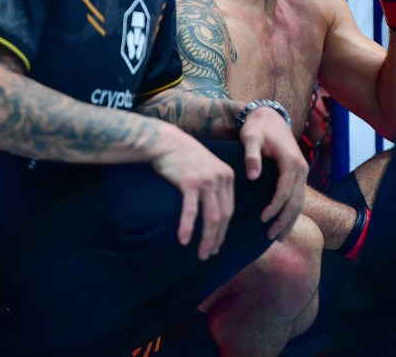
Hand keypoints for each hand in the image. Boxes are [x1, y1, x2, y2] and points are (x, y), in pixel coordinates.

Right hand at [150, 127, 234, 260]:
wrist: (166, 142)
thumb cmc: (183, 157)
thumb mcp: (207, 168)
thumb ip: (214, 185)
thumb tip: (214, 211)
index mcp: (227, 176)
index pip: (229, 210)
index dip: (223, 231)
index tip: (216, 245)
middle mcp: (220, 178)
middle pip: (223, 216)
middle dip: (216, 239)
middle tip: (208, 254)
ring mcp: (206, 180)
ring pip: (211, 217)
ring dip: (206, 238)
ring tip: (200, 253)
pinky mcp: (190, 182)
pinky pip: (191, 211)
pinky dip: (188, 227)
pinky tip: (184, 240)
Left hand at [238, 106, 308, 240]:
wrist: (270, 117)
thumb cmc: (257, 127)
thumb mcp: (250, 137)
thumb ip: (251, 156)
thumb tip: (252, 177)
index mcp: (290, 161)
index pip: (285, 190)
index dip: (275, 207)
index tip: (262, 219)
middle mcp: (301, 168)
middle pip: (295, 201)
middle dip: (284, 220)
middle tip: (270, 236)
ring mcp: (302, 172)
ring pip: (300, 202)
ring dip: (290, 220)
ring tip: (277, 237)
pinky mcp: (299, 174)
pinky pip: (298, 197)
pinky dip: (292, 213)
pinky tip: (284, 225)